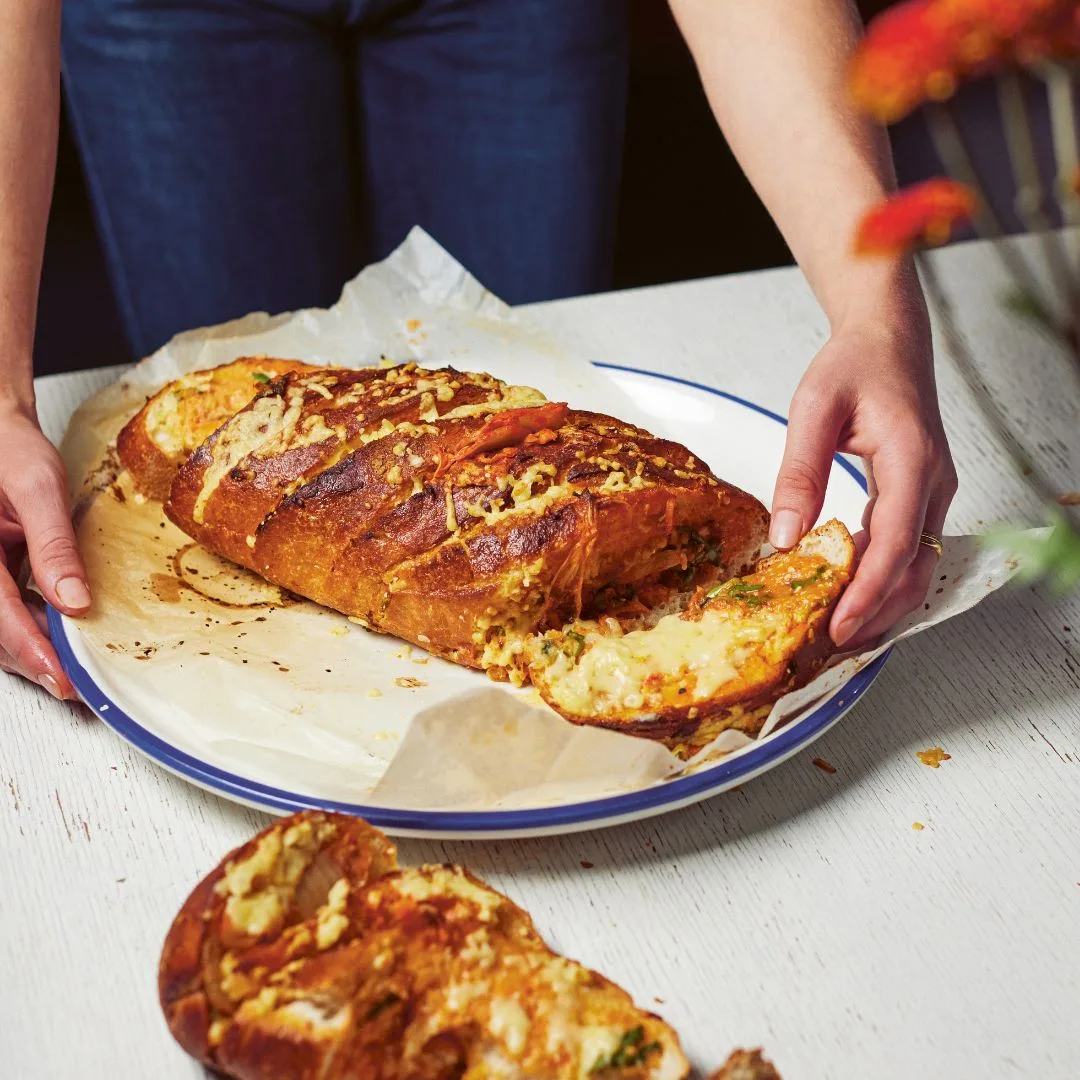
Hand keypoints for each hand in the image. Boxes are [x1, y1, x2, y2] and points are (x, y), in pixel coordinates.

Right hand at [0, 401, 88, 697]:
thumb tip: (75, 600)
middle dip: (31, 659)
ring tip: (72, 669)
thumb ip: (53, 544)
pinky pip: (4, 608)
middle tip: (73, 686)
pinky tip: (61, 633)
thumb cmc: (8, 447)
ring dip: (31, 648)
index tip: (58, 675)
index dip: (28, 648)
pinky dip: (31, 626)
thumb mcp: (38, 486)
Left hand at [769, 311, 956, 647]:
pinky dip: (882, 574)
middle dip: (878, 612)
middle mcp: (933, 481)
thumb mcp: (814, 410)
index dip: (867, 593)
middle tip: (834, 644)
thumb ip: (800, 473)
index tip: (839, 626)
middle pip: (915, 567)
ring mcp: (933, 489)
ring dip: (882, 599)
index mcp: (911, 460)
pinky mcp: (921, 492)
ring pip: (917, 563)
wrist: (887, 339)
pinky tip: (850, 589)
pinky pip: (909, 545)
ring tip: (839, 628)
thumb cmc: (854, 366)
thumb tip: (786, 538)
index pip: (894, 544)